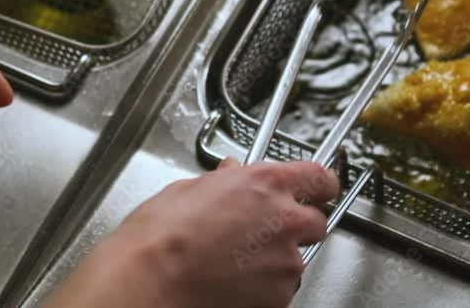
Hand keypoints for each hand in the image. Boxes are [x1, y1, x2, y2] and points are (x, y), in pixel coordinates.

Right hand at [46, 159, 340, 307]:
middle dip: (296, 226)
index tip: (316, 191)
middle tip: (266, 233)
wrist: (150, 284)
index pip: (320, 178)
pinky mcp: (279, 297)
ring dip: (276, 260)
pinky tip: (234, 282)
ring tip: (236, 263)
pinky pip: (282, 289)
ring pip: (297, 259)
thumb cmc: (159, 239)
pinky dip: (265, 287)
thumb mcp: (189, 189)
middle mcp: (284, 219)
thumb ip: (225, 180)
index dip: (318, 186)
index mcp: (265, 183)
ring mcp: (285, 261)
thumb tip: (232, 174)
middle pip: (316, 221)